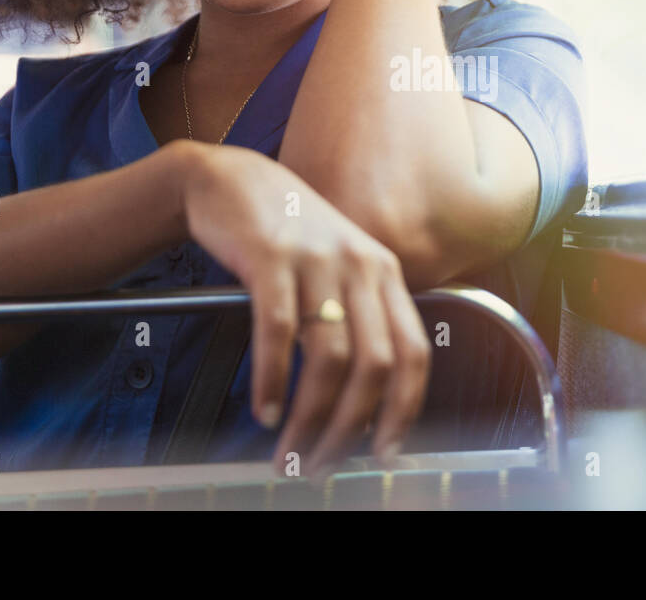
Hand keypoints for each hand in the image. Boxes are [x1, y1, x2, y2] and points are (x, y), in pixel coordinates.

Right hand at [178, 142, 430, 476]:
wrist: (230, 181)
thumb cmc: (286, 235)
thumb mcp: (339, 267)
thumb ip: (358, 318)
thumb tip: (363, 404)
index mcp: (386, 273)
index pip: (415, 352)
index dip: (405, 409)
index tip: (387, 452)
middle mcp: (361, 264)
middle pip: (375, 364)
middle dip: (350, 427)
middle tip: (321, 463)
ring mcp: (317, 258)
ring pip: (329, 356)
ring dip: (309, 416)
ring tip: (287, 449)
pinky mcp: (272, 255)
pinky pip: (278, 330)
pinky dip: (272, 379)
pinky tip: (263, 409)